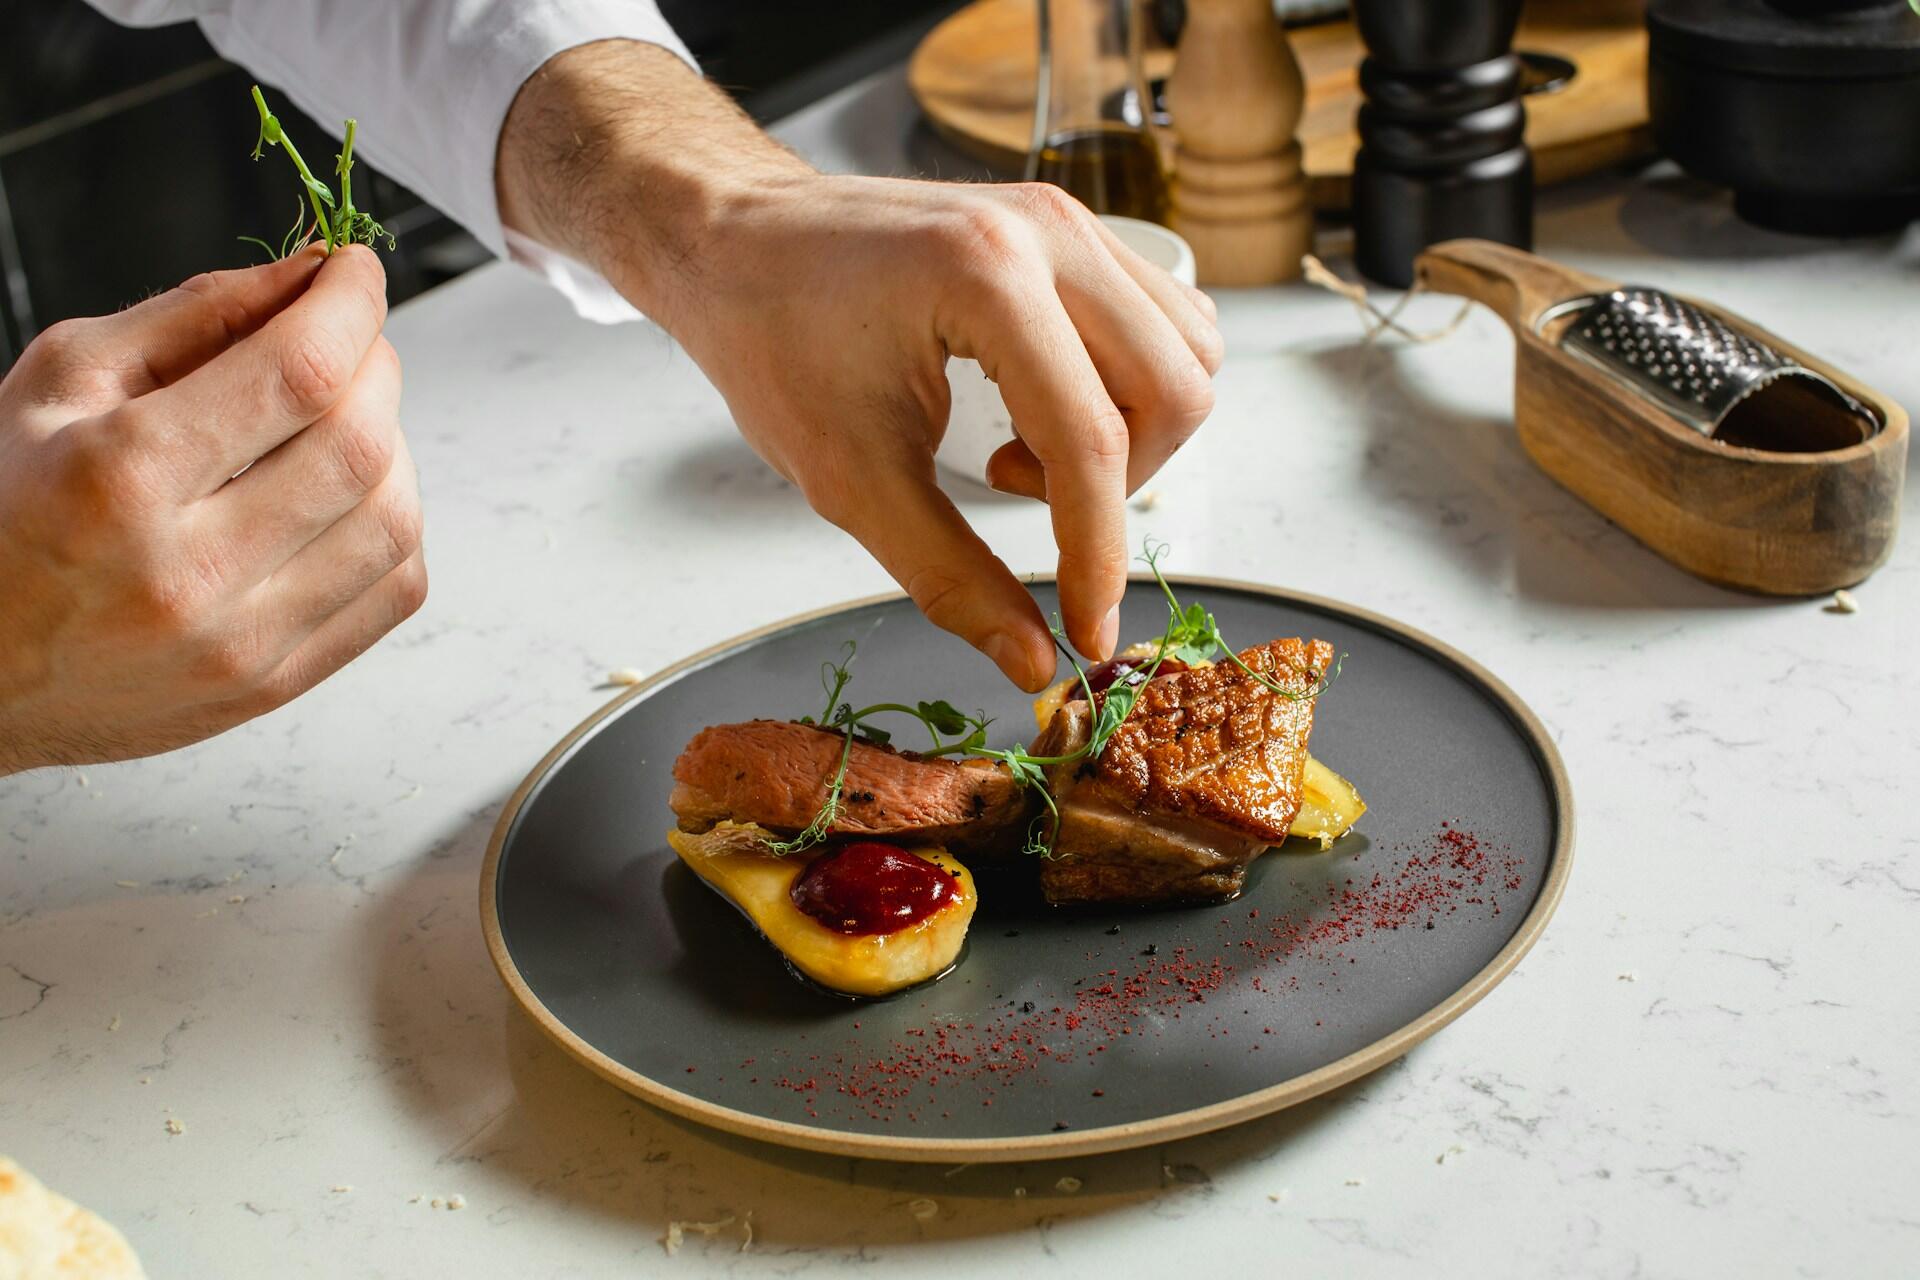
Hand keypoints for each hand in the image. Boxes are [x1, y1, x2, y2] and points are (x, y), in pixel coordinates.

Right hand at [0, 246, 425, 774]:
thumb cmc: (4, 514)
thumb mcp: (62, 384)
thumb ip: (193, 317)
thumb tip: (308, 276)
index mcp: (119, 479)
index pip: (297, 374)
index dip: (350, 306)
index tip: (355, 273)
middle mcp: (187, 571)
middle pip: (359, 446)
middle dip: (375, 368)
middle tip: (350, 341)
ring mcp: (237, 643)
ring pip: (393, 522)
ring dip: (394, 447)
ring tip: (343, 420)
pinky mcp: (272, 687)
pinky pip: (392, 590)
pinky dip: (393, 525)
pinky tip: (346, 498)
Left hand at [646, 174, 1220, 691]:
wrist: (735, 242)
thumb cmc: (771, 338)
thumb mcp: (849, 478)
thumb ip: (949, 575)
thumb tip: (1031, 658)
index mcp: (986, 277)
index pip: (1090, 441)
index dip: (1096, 556)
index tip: (1086, 631)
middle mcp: (1046, 232)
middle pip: (1173, 392)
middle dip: (1121, 485)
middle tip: (1026, 502)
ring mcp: (1065, 220)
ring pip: (1187, 353)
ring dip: (1130, 432)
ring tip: (1024, 448)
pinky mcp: (1069, 230)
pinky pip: (1159, 320)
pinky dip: (1124, 387)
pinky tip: (1037, 407)